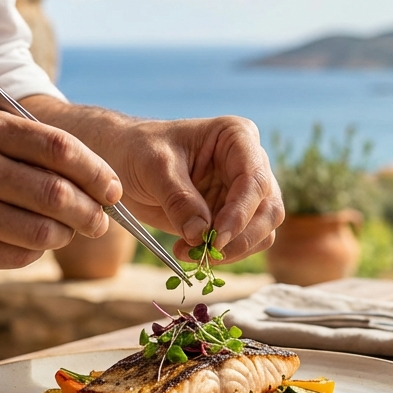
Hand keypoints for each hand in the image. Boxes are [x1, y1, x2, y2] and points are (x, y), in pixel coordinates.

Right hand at [0, 108, 121, 271]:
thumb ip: (24, 146)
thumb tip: (95, 177)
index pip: (60, 148)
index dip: (97, 172)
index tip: (113, 189)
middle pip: (58, 194)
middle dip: (92, 213)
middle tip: (100, 220)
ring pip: (44, 231)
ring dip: (65, 235)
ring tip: (66, 232)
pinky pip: (19, 255)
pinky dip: (35, 251)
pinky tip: (28, 242)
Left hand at [99, 116, 283, 262]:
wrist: (124, 162)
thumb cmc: (140, 150)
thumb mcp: (154, 167)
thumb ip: (178, 198)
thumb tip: (200, 234)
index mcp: (237, 137)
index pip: (254, 180)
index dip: (240, 212)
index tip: (215, 238)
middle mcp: (250, 164)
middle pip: (268, 210)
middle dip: (241, 238)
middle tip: (205, 254)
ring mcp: (244, 193)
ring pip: (262, 232)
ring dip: (232, 251)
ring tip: (189, 253)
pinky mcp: (233, 217)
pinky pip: (243, 244)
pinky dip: (222, 256)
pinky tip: (189, 252)